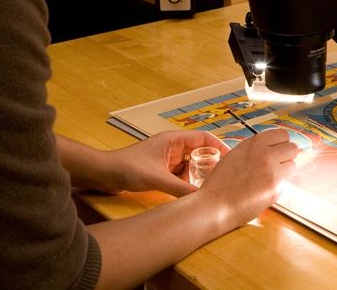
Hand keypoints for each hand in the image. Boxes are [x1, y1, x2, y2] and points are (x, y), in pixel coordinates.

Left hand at [107, 131, 229, 196]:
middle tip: (222, 177)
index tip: (231, 158)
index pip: (204, 138)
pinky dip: (188, 182)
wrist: (105, 173)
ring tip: (210, 186)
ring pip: (191, 165)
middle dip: (211, 164)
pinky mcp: (162, 170)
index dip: (219, 146)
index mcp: (173, 140)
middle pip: (200, 152)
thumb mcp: (157, 179)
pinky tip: (193, 192)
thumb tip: (199, 198)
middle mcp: (173, 147)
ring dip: (198, 174)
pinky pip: (181, 174)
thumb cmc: (126, 167)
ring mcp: (167, 159)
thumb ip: (179, 188)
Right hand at [195, 127, 298, 227]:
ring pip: (293, 165)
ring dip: (284, 171)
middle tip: (278, 162)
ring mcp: (272, 173)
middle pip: (293, 148)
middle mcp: (265, 155)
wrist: (215, 204)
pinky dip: (276, 187)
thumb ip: (255, 149)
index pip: (283, 134)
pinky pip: (284, 184)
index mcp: (255, 143)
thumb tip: (273, 147)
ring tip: (269, 177)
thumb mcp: (236, 154)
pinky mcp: (275, 190)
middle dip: (287, 155)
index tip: (278, 148)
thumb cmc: (222, 181)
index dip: (281, 142)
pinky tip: (261, 190)